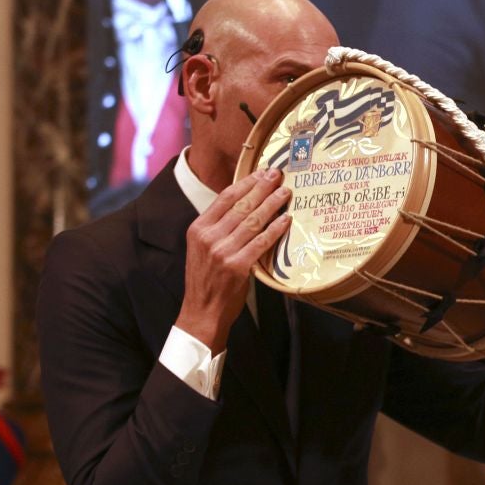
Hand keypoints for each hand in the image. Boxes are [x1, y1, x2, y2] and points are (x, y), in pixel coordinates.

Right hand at [175, 167, 291, 352]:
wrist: (201, 312)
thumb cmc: (207, 280)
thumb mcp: (203, 249)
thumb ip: (217, 228)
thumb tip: (245, 206)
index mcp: (198, 229)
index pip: (225, 198)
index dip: (246, 182)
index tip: (262, 172)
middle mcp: (208, 237)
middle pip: (241, 205)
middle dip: (262, 187)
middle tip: (278, 175)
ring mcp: (222, 252)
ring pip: (252, 221)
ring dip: (272, 204)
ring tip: (286, 192)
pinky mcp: (237, 267)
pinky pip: (261, 242)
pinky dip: (275, 229)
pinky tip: (286, 220)